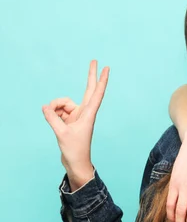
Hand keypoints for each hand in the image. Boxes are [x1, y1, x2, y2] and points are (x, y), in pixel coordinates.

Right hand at [42, 60, 108, 189]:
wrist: (75, 162)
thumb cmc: (74, 150)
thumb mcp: (61, 133)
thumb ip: (52, 117)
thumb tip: (45, 106)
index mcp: (89, 114)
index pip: (96, 94)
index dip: (101, 80)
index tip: (106, 69)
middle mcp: (84, 112)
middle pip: (88, 89)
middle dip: (90, 75)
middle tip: (94, 60)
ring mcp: (77, 115)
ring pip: (62, 103)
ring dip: (55, 108)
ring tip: (54, 120)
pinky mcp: (69, 120)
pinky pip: (57, 111)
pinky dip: (52, 114)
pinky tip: (52, 121)